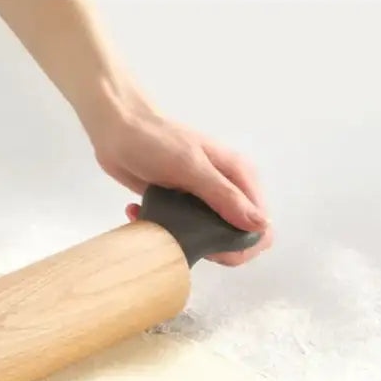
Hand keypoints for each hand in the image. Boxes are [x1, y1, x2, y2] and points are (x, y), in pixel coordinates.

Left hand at [90, 104, 272, 266]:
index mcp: (239, 176)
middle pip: (237, 237)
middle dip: (212, 249)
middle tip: (183, 241)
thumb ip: (225, 197)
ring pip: (208, 238)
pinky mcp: (180, 206)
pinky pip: (182, 231)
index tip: (213, 250)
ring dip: (185, 242)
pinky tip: (140, 215)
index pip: (260, 225)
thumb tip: (261, 225)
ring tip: (161, 229)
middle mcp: (226, 190)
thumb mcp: (192, 168)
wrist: (118, 129)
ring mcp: (203, 200)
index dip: (243, 246)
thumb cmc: (156, 142)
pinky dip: (161, 231)